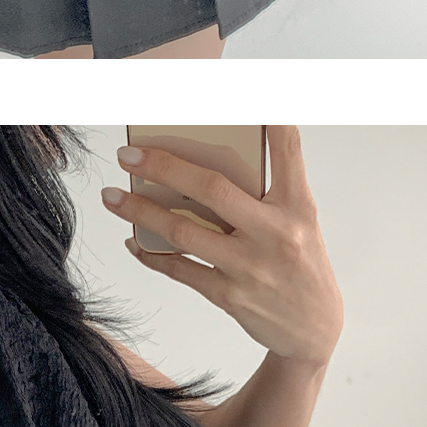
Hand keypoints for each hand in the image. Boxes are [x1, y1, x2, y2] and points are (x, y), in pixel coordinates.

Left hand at [102, 129, 343, 364]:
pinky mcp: (230, 295)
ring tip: (113, 196)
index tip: (252, 96)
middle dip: (164, 166)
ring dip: (141, 211)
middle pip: (212, 189)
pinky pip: (181, 270)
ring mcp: (250, 266)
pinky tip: (133, 240)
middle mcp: (275, 232)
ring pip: (185, 231)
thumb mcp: (300, 224)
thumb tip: (205, 168)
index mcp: (297, 206)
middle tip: (128, 153)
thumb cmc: (302, 267)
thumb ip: (266, 195)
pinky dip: (152, 254)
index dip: (272, 122)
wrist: (314, 330)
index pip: (288, 153)